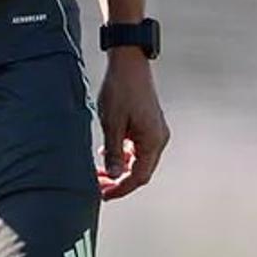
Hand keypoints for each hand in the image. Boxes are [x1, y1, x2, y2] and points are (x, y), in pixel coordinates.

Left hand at [96, 48, 169, 200]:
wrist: (129, 61)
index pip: (139, 176)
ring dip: (120, 167)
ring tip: (99, 170)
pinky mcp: (148, 123)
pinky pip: (138, 146)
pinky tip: (107, 151)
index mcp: (153, 140)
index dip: (121, 189)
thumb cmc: (120, 89)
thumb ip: (113, 151)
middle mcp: (158, 138)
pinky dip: (123, 153)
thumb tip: (114, 176)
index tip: (103, 195)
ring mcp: (155, 130)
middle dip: (119, 180)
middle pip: (140, 170)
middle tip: (98, 185)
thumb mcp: (112, 122)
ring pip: (138, 159)